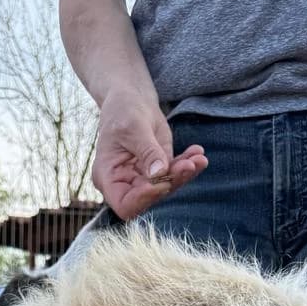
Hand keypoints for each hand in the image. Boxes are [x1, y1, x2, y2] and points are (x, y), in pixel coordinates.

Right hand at [93, 88, 206, 220]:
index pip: (125, 205)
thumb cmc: (123, 110)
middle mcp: (125, 184)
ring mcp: (143, 180)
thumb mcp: (134, 127)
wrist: (132, 100)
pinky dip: (188, 165)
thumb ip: (147, 151)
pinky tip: (198, 154)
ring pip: (167, 187)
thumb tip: (159, 174)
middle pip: (151, 197)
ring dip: (184, 174)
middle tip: (190, 163)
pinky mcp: (159, 171)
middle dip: (172, 182)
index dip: (144, 199)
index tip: (162, 182)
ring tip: (198, 157)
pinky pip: (175, 174)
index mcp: (108, 178)